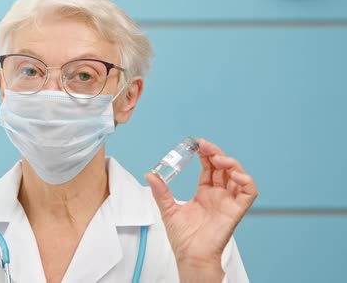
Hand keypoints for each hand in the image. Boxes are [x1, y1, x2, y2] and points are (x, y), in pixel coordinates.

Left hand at [145, 139, 257, 281]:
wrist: (190, 256)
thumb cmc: (183, 238)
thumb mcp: (168, 209)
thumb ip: (161, 192)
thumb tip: (150, 175)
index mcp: (204, 193)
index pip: (209, 167)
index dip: (205, 154)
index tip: (196, 144)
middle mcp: (218, 195)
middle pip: (223, 167)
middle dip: (216, 153)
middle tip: (204, 147)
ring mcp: (228, 201)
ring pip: (237, 175)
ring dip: (230, 163)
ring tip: (217, 158)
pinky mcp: (236, 210)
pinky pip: (249, 192)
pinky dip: (246, 180)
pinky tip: (234, 174)